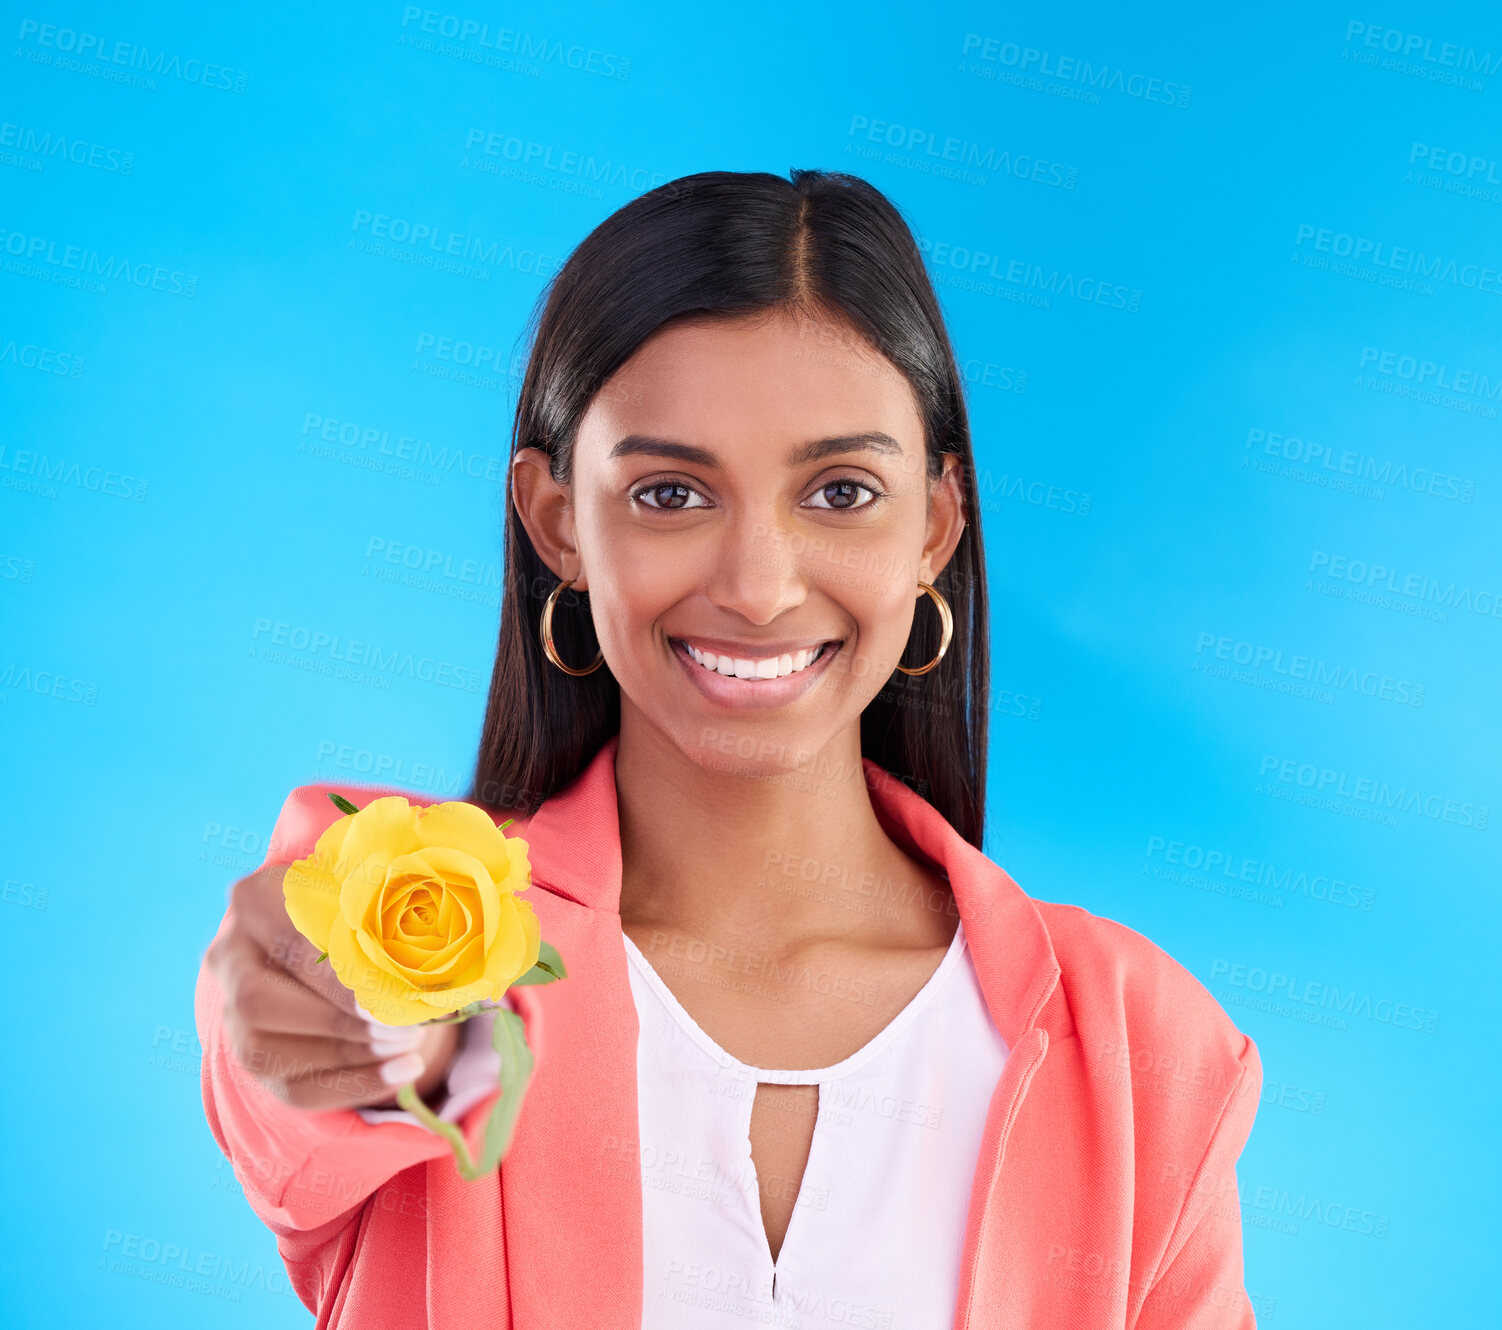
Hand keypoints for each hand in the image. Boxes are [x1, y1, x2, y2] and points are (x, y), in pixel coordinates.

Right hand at [205, 862, 460, 1110]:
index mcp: (255, 899)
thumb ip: (402, 900)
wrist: (332, 937)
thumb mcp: (376, 888)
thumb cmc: (364, 904)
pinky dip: (352, 1087)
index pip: (285, 942)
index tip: (389, 995)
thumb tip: (467, 940)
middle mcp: (228, 955)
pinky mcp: (252, 1058)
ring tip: (411, 1050)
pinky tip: (403, 1073)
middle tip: (402, 1029)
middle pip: (260, 1002)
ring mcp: (231, 1012)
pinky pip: (292, 1088)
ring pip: (267, 1051)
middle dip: (337, 1022)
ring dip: (348, 1057)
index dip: (334, 976)